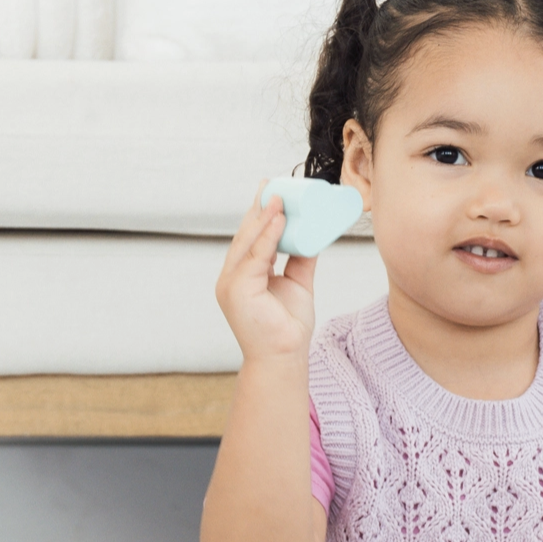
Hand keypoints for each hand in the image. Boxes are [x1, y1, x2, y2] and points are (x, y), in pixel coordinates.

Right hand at [216, 189, 315, 362]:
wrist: (284, 357)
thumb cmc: (287, 327)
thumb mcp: (297, 283)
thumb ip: (300, 259)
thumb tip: (312, 235)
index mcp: (242, 275)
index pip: (249, 238)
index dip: (259, 214)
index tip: (271, 192)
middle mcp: (231, 277)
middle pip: (244, 235)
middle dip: (258, 209)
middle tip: (272, 185)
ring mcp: (230, 283)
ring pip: (247, 242)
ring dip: (264, 217)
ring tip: (279, 197)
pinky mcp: (237, 289)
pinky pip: (255, 256)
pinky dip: (267, 236)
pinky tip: (279, 219)